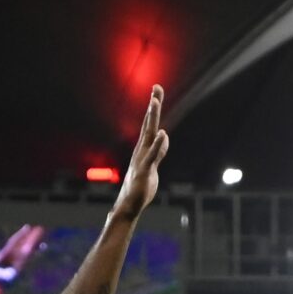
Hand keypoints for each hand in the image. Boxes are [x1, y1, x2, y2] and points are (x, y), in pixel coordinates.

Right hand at [110, 87, 170, 224]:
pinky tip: (162, 134)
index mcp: (143, 148)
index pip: (149, 124)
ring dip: (151, 118)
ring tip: (155, 102)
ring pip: (148, 134)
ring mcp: (142, 159)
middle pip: (149, 124)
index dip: (153, 108)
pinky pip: (152, 155)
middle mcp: (141, 150)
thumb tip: (164, 137)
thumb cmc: (140, 186)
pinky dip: (158, 145)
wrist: (129, 205)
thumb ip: (159, 151)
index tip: (156, 91)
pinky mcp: (144, 170)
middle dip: (153, 106)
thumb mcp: (153, 165)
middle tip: (156, 88)